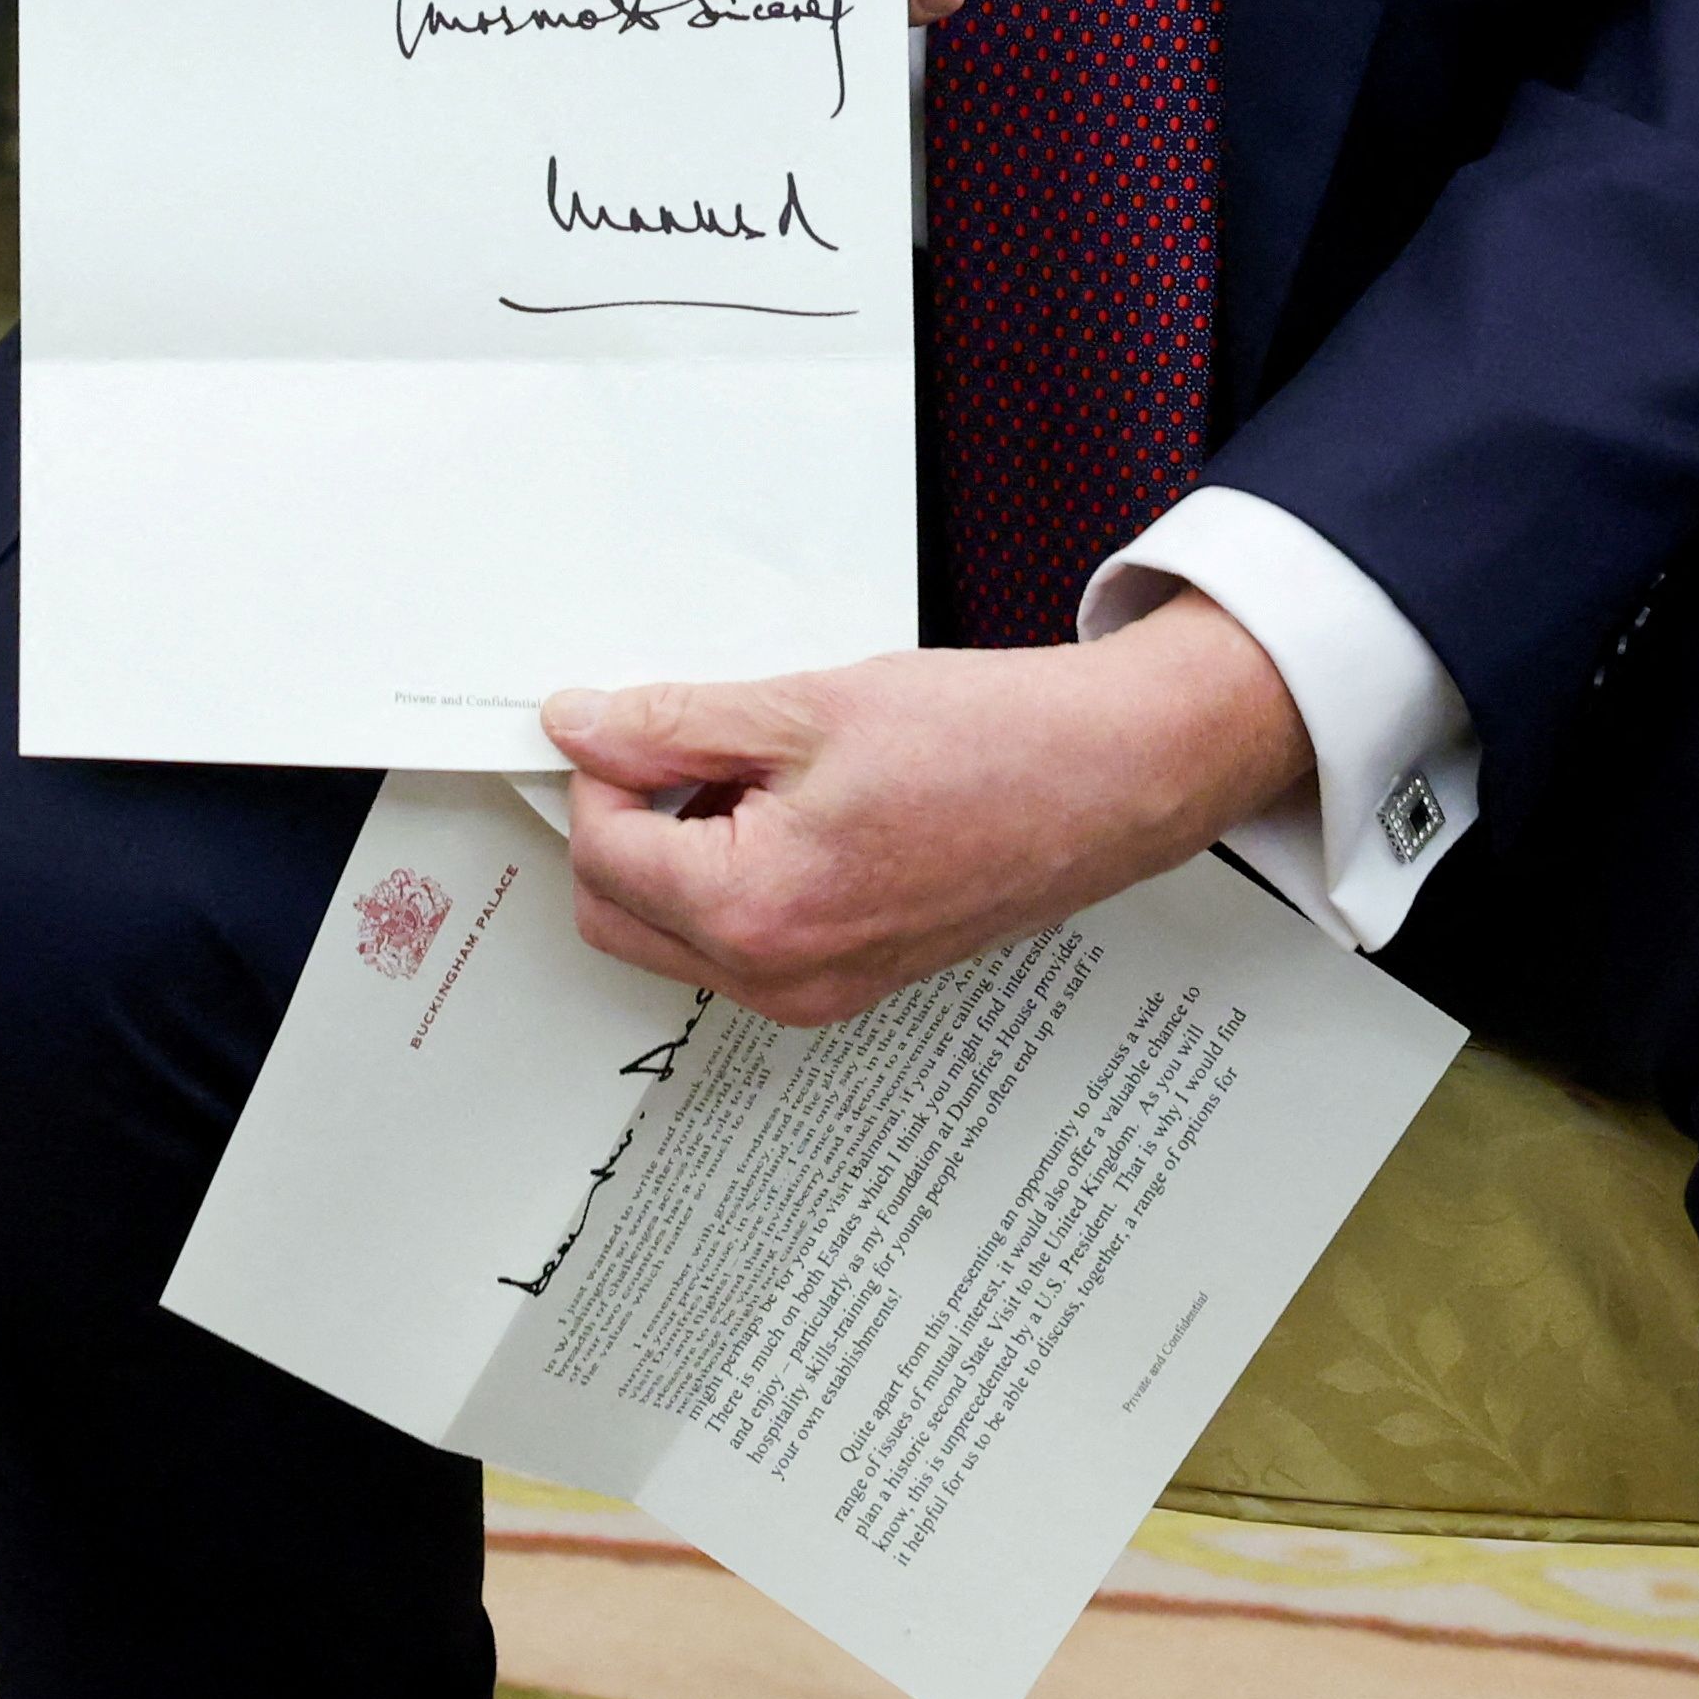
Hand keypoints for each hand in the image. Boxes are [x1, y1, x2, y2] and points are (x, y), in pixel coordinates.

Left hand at [541, 591, 1312, 1024]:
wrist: (1117, 778)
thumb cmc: (995, 743)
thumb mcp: (807, 706)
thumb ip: (674, 724)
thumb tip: (582, 728)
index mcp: (757, 912)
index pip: (600, 850)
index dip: (603, 768)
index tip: (634, 717)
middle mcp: (781, 978)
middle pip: (617, 913)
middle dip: (623, 824)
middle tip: (678, 742)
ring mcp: (818, 992)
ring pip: (674, 935)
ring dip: (677, 854)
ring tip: (757, 769)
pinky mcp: (851, 982)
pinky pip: (741, 944)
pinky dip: (733, 878)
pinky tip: (792, 807)